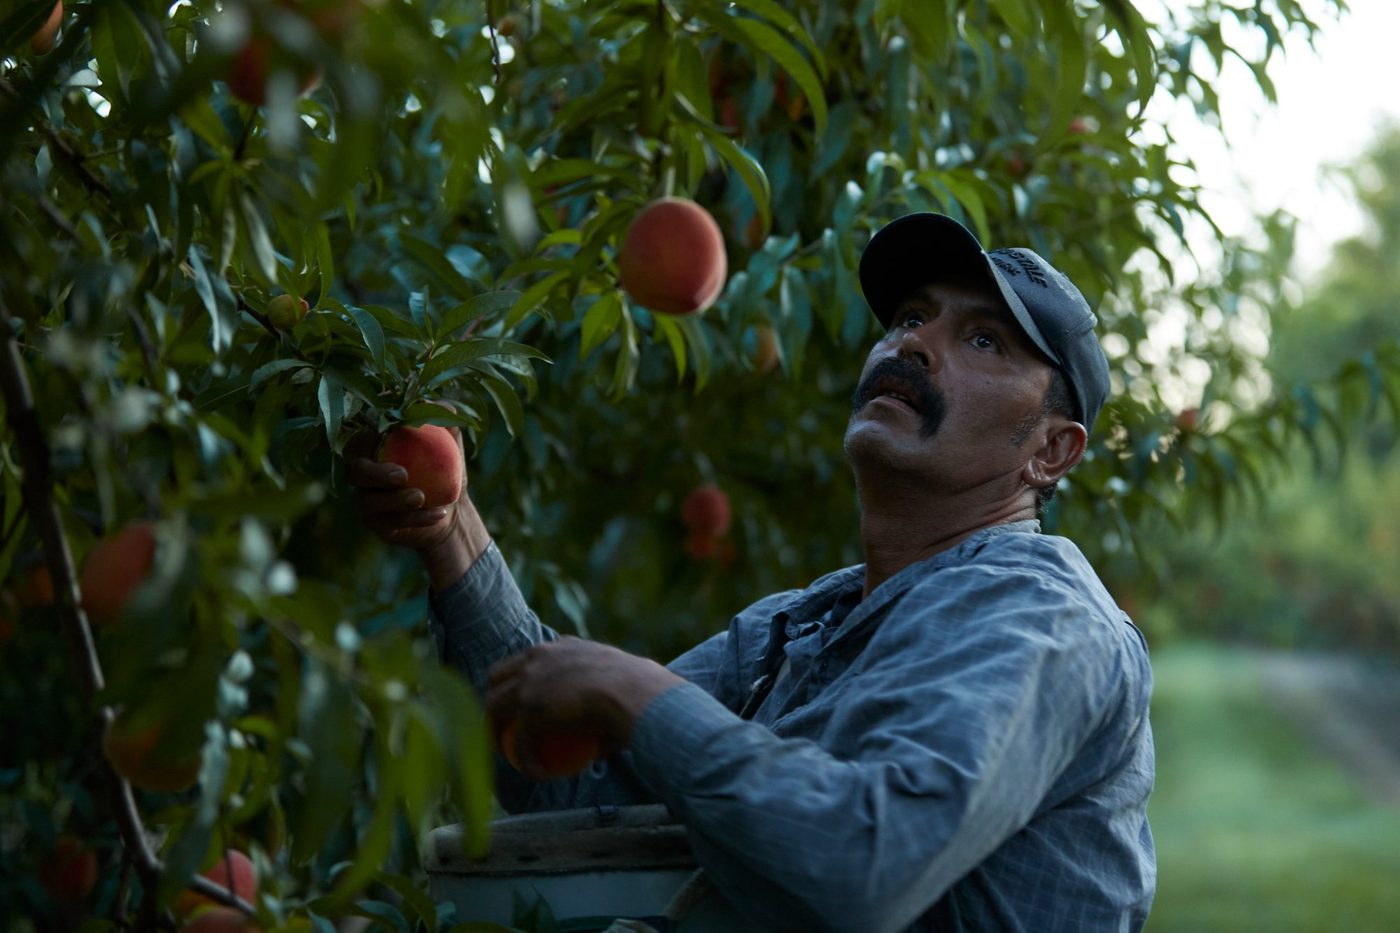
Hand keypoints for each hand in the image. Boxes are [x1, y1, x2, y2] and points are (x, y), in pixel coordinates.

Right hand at [345, 427, 488, 590]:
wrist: (450, 508)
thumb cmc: (445, 467)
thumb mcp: (451, 442)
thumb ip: (443, 420)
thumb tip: (440, 405)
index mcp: (372, 446)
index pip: (359, 438)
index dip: (369, 437)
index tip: (395, 437)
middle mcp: (361, 472)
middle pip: (354, 471)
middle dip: (375, 473)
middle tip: (402, 475)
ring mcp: (365, 499)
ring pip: (368, 502)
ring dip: (395, 500)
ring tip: (421, 497)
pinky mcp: (375, 523)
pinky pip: (389, 523)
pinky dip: (415, 518)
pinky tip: (439, 514)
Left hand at [486, 637, 683, 779]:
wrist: (636, 694)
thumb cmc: (641, 693)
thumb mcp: (621, 688)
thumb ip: (605, 705)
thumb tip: (606, 735)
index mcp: (562, 646)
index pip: (531, 658)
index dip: (523, 678)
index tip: (528, 700)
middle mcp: (539, 656)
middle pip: (498, 675)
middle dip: (495, 696)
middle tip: (505, 725)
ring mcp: (529, 680)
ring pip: (493, 706)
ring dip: (494, 729)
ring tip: (504, 753)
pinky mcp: (529, 707)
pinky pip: (520, 741)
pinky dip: (527, 761)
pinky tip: (537, 775)